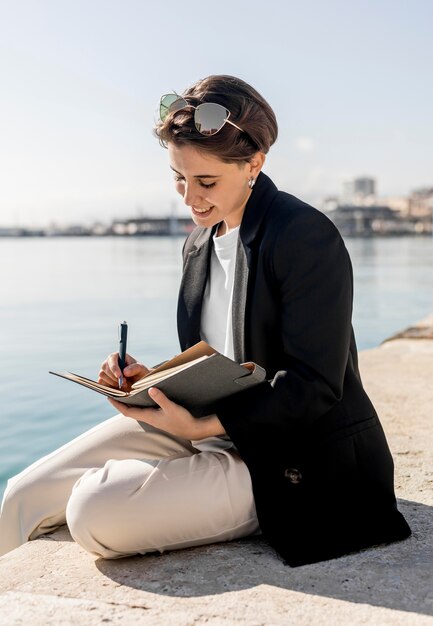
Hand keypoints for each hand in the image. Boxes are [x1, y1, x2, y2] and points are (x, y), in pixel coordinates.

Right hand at [98, 352, 149, 391]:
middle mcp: (109, 363)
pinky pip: (101, 384)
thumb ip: (135, 368)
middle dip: (114, 377)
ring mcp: (105, 372)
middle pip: (104, 368)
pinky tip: (118, 389)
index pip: (111, 359)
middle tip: (124, 383)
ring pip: (102, 376)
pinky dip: (109, 388)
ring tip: (124, 385)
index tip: (119, 376)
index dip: (114, 367)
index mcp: (118, 356)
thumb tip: (124, 371)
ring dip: (113, 383)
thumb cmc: (140, 373)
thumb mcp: (141, 369)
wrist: (138, 384)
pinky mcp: (103, 381)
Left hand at [107, 388, 225, 440]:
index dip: (117, 404)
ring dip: (128, 402)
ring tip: (123, 392)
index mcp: (148, 416)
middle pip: (129, 410)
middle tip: (113, 391)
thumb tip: (150, 389)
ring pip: (136, 409)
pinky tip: (140, 396)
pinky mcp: (159, 416)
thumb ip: (161, 398)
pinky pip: (144, 409)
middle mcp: (148, 417)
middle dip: (120, 402)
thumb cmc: (181, 420)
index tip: (109, 396)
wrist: (192, 430)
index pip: (127, 411)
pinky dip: (138, 402)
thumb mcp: (172, 407)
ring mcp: (153, 417)